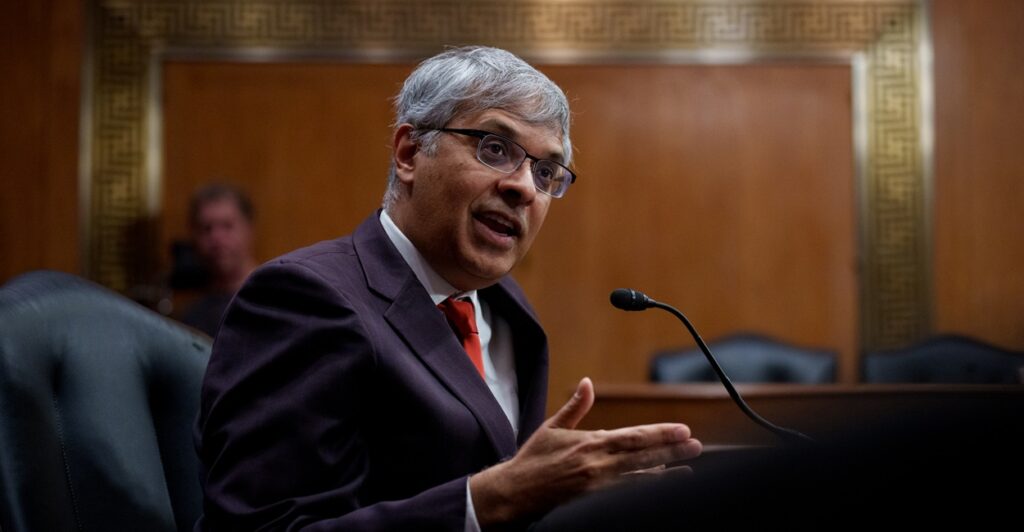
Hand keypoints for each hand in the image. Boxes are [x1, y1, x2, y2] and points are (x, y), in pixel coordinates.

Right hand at [469, 377, 701, 524]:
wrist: (515, 491)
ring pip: (640, 476)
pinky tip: (661, 482)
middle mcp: (598, 464)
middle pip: (643, 456)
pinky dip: (646, 486)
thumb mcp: (552, 427)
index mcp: (590, 442)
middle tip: (696, 445)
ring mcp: (598, 485)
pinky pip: (626, 492)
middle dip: (672, 450)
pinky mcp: (594, 500)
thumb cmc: (533, 459)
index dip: (659, 433)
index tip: (681, 429)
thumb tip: (587, 382)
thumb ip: (575, 406)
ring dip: (666, 470)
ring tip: (689, 466)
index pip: (633, 436)